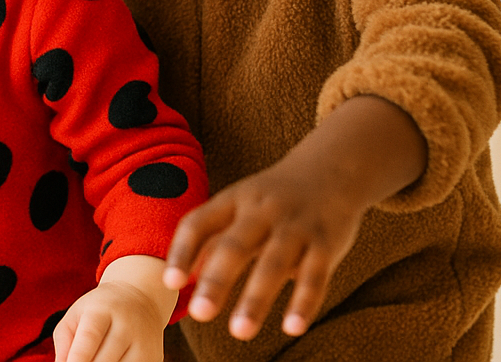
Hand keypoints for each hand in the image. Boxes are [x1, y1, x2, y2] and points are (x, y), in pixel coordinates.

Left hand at [54, 255, 173, 361]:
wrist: (141, 299)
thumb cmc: (99, 310)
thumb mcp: (76, 314)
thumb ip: (64, 341)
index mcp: (103, 310)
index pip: (90, 336)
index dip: (78, 357)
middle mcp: (127, 326)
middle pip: (105, 360)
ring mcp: (144, 344)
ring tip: (95, 359)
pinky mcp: (154, 358)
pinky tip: (112, 360)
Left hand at [162, 94, 425, 339]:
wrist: (331, 170)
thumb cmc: (273, 198)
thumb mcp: (237, 207)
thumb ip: (209, 239)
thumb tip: (180, 278)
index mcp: (233, 200)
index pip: (199, 223)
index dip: (182, 252)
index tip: (169, 283)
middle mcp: (261, 211)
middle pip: (235, 246)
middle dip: (216, 281)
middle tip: (199, 314)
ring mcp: (295, 227)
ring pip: (274, 264)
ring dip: (256, 299)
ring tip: (239, 331)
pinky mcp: (326, 244)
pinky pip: (316, 276)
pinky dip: (304, 303)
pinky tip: (292, 329)